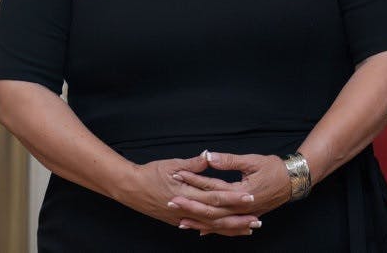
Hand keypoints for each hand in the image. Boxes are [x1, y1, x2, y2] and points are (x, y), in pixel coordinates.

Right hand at [116, 154, 257, 230]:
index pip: (216, 197)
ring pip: (210, 226)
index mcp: (187, 194)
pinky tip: (226, 231)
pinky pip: (200, 227)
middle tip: (257, 220)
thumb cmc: (150, 173)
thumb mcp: (172, 164)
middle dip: (238, 219)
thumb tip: (209, 156)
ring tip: (248, 228)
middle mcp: (185, 210)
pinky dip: (214, 230)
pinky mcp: (177, 220)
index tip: (251, 197)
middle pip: (217, 217)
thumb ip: (193, 164)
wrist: (129, 188)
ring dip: (230, 227)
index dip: (234, 198)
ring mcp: (181, 218)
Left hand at [171, 151, 290, 235]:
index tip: (178, 175)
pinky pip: (227, 226)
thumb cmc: (275, 169)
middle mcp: (242, 208)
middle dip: (190, 206)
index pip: (213, 187)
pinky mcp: (247, 217)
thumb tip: (209, 156)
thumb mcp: (252, 161)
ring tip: (180, 220)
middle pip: (211, 209)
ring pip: (217, 222)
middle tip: (171, 202)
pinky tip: (201, 230)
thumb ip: (229, 160)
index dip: (194, 181)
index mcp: (242, 192)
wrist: (294, 181)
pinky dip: (213, 228)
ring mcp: (244, 215)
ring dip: (198, 221)